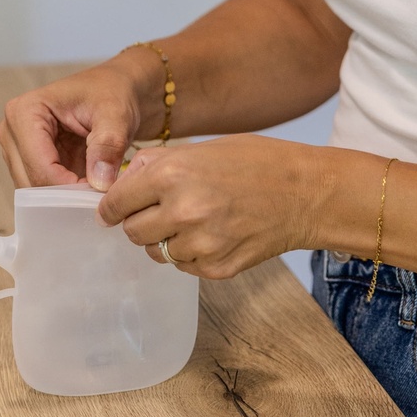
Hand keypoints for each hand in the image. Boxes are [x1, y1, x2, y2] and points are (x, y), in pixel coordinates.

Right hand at [0, 62, 141, 189]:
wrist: (116, 89)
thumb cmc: (112, 92)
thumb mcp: (116, 114)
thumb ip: (108, 145)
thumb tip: (99, 183)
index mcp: (24, 111)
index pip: (39, 166)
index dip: (68, 186)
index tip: (99, 193)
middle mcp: (12, 131)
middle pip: (31, 182)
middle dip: (66, 194)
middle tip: (100, 197)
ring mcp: (18, 149)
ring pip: (35, 191)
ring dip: (66, 197)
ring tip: (97, 190)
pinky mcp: (30, 161)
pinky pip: (43, 189)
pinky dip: (66, 194)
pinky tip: (89, 189)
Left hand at [97, 135, 323, 278]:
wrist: (306, 192)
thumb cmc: (256, 161)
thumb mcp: (203, 147)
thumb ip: (158, 164)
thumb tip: (123, 182)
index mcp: (171, 174)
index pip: (115, 204)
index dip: (110, 208)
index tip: (111, 211)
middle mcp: (182, 211)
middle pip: (132, 233)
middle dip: (139, 222)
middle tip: (158, 211)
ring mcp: (201, 244)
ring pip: (157, 253)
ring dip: (166, 240)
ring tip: (195, 220)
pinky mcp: (218, 268)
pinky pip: (185, 266)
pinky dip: (192, 253)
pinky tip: (215, 233)